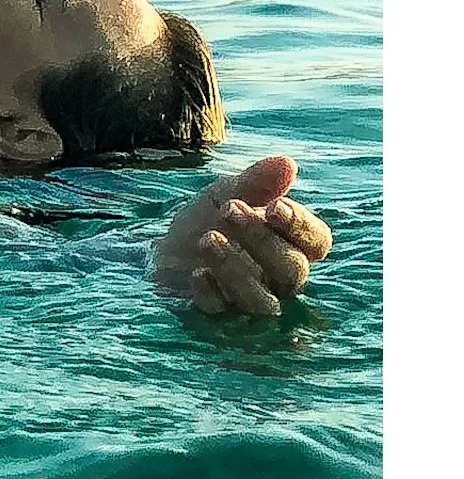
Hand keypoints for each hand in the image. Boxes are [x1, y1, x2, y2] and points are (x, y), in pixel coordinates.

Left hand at [152, 154, 333, 315]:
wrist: (162, 246)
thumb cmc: (206, 219)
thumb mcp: (225, 194)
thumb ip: (255, 182)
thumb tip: (288, 164)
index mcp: (288, 243)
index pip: (317, 242)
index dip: (301, 226)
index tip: (273, 207)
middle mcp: (277, 278)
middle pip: (293, 270)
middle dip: (262, 239)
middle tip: (228, 210)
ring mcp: (249, 300)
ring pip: (263, 301)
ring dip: (236, 268)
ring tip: (207, 239)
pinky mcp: (218, 315)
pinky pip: (223, 313)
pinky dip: (211, 293)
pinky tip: (197, 274)